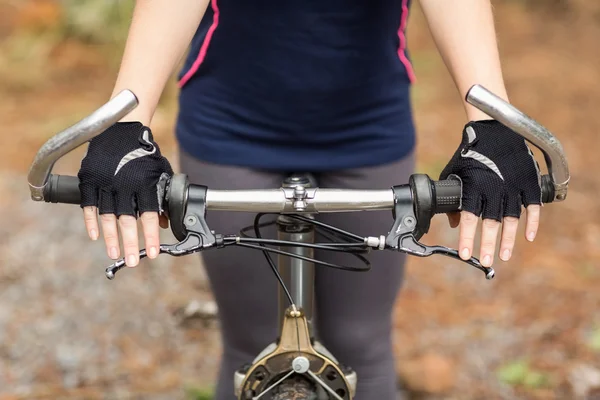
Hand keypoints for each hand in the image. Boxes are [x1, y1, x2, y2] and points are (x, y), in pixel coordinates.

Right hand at [77, 122, 172, 266]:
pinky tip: (94, 236)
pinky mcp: (90, 177)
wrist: (122, 127)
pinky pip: (89, 204)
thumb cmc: (144, 153)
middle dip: (131, 243)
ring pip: (108, 216)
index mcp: (145, 183)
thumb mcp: (159, 173)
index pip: (149, 215)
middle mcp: (126, 184)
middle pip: (128, 220)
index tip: (154, 253)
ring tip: (115, 253)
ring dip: (111, 237)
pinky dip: (91, 221)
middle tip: (133, 262)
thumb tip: (165, 223)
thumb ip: (161, 197)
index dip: (150, 236)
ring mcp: (106, 181)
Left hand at [440, 120, 541, 266]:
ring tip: (504, 256)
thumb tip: (454, 224)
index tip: (464, 255)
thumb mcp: (454, 173)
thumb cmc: (470, 153)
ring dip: (508, 240)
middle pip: (490, 223)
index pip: (469, 219)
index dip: (467, 238)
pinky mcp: (528, 181)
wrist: (494, 129)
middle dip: (487, 245)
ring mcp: (513, 185)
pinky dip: (532, 223)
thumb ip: (453, 199)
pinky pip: (533, 207)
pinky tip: (528, 237)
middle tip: (485, 262)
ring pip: (511, 219)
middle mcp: (493, 188)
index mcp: (474, 187)